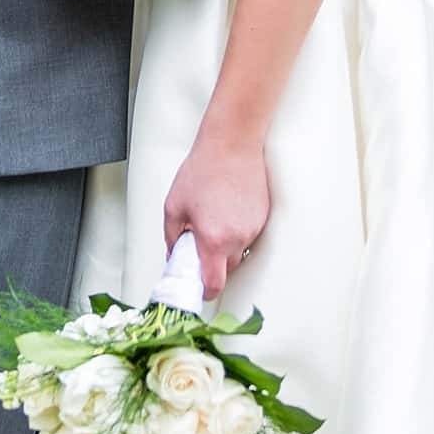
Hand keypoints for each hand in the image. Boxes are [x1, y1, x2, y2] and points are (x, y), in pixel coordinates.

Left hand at [164, 134, 269, 301]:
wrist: (232, 143)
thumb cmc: (203, 169)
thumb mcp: (174, 205)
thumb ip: (171, 237)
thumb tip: (174, 255)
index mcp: (213, 240)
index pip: (214, 284)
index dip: (204, 291)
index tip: (198, 288)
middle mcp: (237, 238)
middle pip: (227, 269)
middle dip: (213, 263)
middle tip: (200, 243)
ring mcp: (253, 227)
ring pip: (238, 251)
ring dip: (225, 245)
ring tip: (213, 217)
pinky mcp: (262, 216)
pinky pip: (248, 234)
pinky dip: (237, 229)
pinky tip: (227, 208)